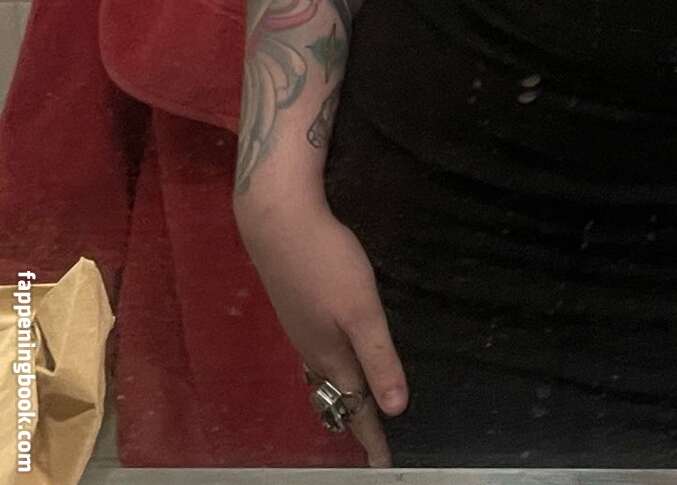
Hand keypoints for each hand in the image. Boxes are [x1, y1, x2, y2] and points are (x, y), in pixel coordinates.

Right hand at [234, 194, 407, 468]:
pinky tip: (337, 349)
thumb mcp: (362, 310)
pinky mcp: (296, 304)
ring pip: (323, 373)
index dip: (371, 436)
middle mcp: (311, 348)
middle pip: (335, 395)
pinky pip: (317, 350)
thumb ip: (379, 357)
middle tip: (373, 439)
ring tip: (358, 402)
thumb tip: (395, 409)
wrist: (277, 220)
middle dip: (355, 418)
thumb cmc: (324, 262)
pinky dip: (333, 365)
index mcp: (330, 355)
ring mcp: (300, 326)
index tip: (383, 465)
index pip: (354, 406)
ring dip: (342, 392)